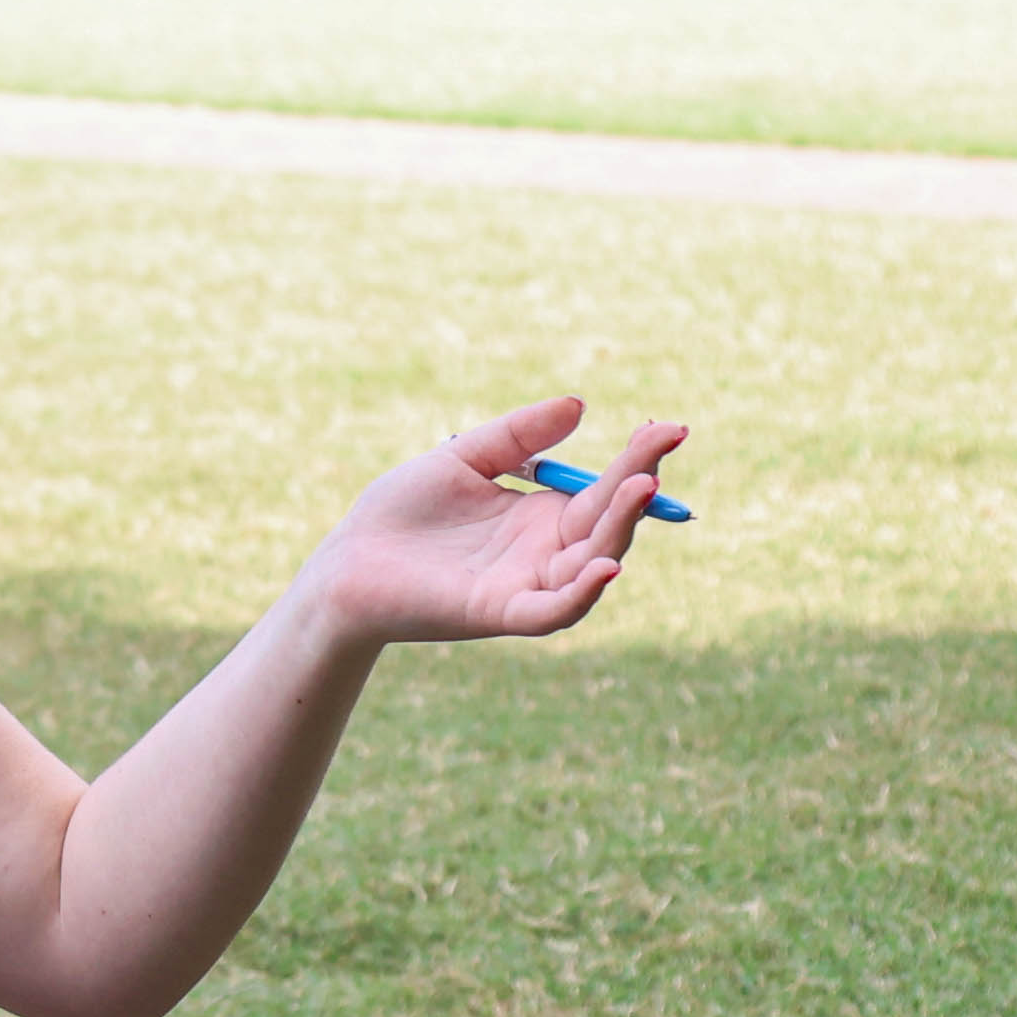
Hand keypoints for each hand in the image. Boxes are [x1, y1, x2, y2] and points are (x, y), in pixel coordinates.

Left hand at [292, 398, 689, 647]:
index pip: (605, 488)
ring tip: (640, 487)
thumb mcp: (465, 457)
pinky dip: (582, 593)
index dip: (638, 460)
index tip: (668, 426)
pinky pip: (552, 611)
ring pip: (592, 564)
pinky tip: (607, 566)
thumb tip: (579, 404)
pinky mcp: (498, 612)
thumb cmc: (402, 511)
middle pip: (608, 523)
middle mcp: (545, 553)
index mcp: (542, 516)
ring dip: (620, 529)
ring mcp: (526, 585)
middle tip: (662, 445)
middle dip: (637, 486)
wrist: (347, 560)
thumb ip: (519, 434)